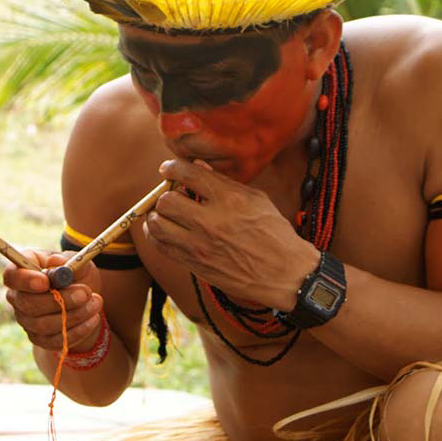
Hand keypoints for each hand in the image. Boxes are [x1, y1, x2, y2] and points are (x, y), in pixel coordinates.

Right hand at [3, 250, 103, 351]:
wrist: (85, 298)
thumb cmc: (76, 274)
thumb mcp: (77, 262)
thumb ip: (68, 261)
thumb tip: (56, 261)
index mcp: (23, 271)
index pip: (11, 276)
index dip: (25, 280)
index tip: (46, 282)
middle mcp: (18, 296)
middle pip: (27, 304)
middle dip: (59, 300)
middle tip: (85, 293)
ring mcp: (26, 320)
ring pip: (43, 324)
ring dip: (74, 315)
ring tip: (96, 303)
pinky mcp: (38, 338)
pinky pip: (54, 340)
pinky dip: (77, 331)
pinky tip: (93, 319)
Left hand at [147, 159, 318, 310]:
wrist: (285, 274)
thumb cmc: (274, 234)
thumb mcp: (256, 199)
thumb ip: (224, 182)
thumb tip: (198, 166)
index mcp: (229, 199)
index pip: (188, 174)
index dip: (172, 168)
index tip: (168, 170)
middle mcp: (211, 221)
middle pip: (166, 200)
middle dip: (166, 194)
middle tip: (173, 195)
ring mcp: (200, 245)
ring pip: (157, 223)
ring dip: (158, 215)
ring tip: (166, 214)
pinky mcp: (195, 264)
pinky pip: (161, 246)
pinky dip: (156, 235)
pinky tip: (164, 230)